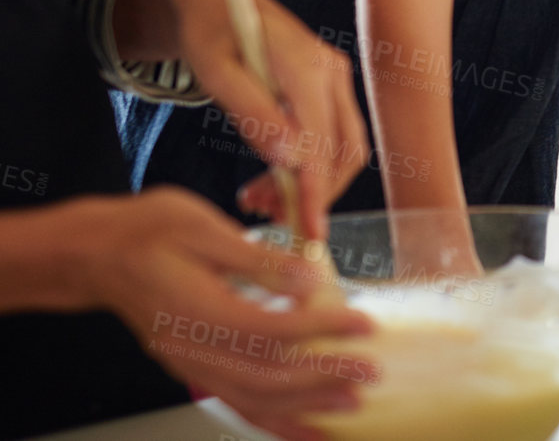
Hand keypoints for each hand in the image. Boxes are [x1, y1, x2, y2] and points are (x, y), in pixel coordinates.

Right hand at [74, 188, 376, 440]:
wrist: (97, 254)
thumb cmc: (148, 231)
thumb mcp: (204, 228)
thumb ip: (259, 259)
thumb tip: (309, 280)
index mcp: (197, 310)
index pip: (271, 330)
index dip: (322, 330)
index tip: (364, 323)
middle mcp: (191, 349)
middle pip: (265, 376)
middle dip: (323, 379)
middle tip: (370, 373)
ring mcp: (190, 365)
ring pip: (251, 400)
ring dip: (304, 407)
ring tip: (351, 405)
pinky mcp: (194, 368)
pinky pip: (237, 403)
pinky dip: (273, 420)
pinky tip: (306, 427)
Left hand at [160, 0, 370, 240]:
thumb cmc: (209, 31)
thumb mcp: (214, 70)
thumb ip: (251, 112)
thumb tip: (288, 159)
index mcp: (307, 65)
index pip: (322, 142)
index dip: (315, 191)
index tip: (306, 232)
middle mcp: (333, 71)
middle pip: (344, 151)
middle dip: (312, 194)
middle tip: (263, 215)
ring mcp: (337, 78)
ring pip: (345, 148)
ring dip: (312, 184)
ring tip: (260, 200)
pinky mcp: (332, 87)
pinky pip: (335, 137)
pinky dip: (311, 166)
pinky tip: (273, 178)